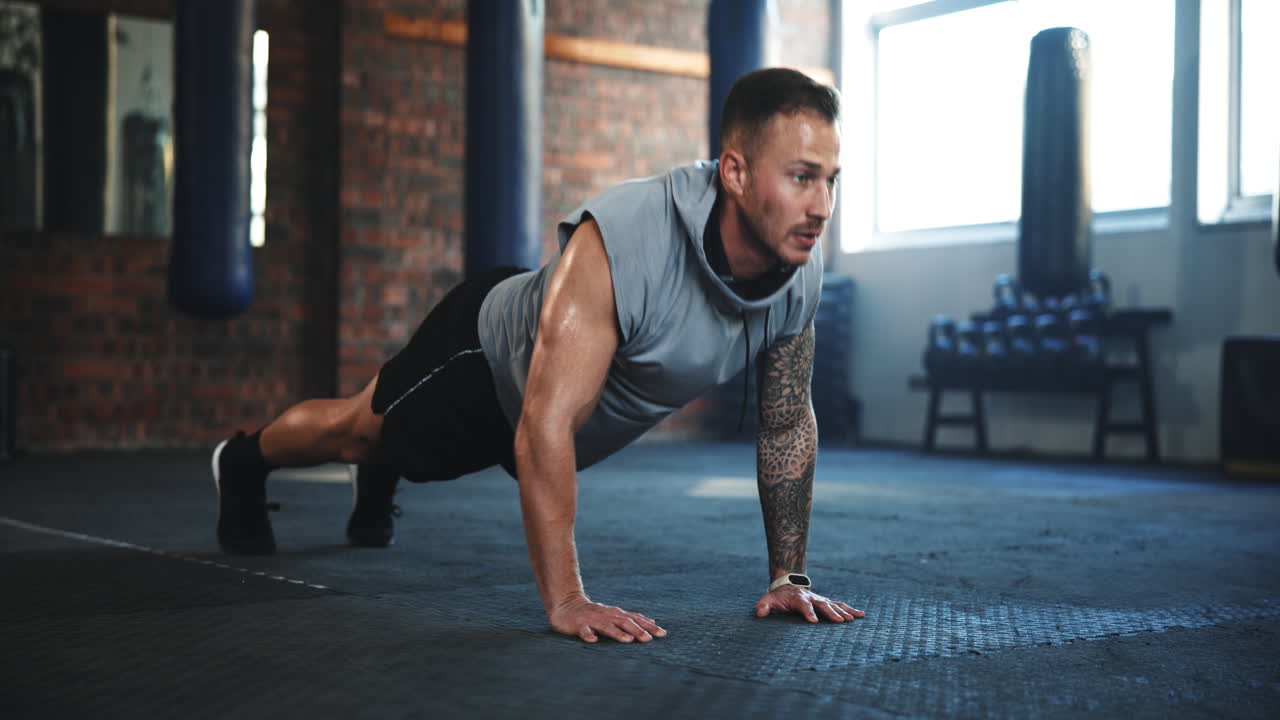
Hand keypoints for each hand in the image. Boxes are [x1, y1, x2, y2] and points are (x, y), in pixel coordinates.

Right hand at [548, 595, 667, 643]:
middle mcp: (606, 615)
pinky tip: (593, 640)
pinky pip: (583, 631)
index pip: (636, 619)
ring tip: (628, 640)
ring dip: (617, 633)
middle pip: (624, 622)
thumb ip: (631, 618)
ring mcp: (592, 620)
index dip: (649, 626)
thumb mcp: (614, 614)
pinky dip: (588, 635)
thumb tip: (652, 621)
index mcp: (616, 614)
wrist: (567, 606)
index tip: (662, 634)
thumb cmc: (594, 613)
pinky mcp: (578, 625)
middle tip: (649, 639)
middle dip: (637, 630)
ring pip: (606, 626)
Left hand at [754, 585, 865, 622]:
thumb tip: (760, 613)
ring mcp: (821, 600)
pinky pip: (840, 605)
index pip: (804, 606)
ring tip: (853, 619)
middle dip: (831, 613)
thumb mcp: (768, 600)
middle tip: (840, 622)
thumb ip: (764, 606)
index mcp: (798, 599)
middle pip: (823, 605)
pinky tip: (861, 615)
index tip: (813, 621)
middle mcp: (812, 598)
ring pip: (834, 605)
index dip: (808, 613)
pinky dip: (850, 609)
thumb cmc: (778, 598)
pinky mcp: (826, 602)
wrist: (788, 587)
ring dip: (844, 612)